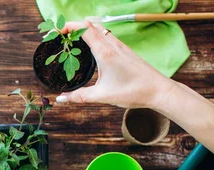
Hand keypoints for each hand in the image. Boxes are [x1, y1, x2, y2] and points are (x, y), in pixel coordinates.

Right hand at [55, 21, 175, 109]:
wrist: (158, 90)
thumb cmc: (133, 91)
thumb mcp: (102, 96)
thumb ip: (79, 96)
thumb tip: (60, 99)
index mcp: (105, 52)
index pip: (84, 29)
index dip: (68, 27)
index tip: (55, 32)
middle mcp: (113, 45)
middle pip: (90, 25)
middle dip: (72, 27)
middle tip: (58, 36)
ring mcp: (120, 46)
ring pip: (99, 29)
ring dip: (84, 30)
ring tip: (71, 40)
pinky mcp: (124, 51)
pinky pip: (106, 36)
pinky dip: (94, 36)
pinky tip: (90, 48)